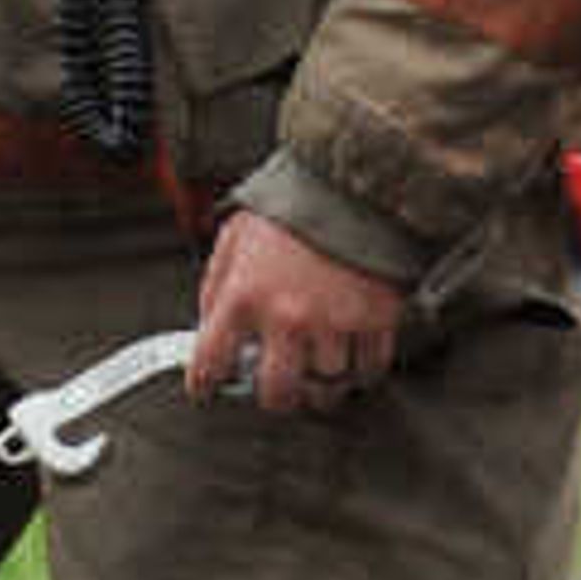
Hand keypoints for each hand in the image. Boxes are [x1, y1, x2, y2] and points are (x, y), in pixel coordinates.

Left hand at [189, 209, 404, 410]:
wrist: (353, 182)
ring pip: (327, 385)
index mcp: (244, 296)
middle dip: (275, 397)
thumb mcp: (235, 237)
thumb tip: (208, 324)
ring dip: (323, 380)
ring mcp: (334, 323)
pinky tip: (352, 356)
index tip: (208, 388)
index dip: (204, 383)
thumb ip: (217, 285)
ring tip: (320, 364)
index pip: (211, 363)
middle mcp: (287, 318)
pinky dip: (360, 371)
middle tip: (278, 389)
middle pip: (277, 394)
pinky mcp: (376, 321)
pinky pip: (368, 372)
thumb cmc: (292, 208)